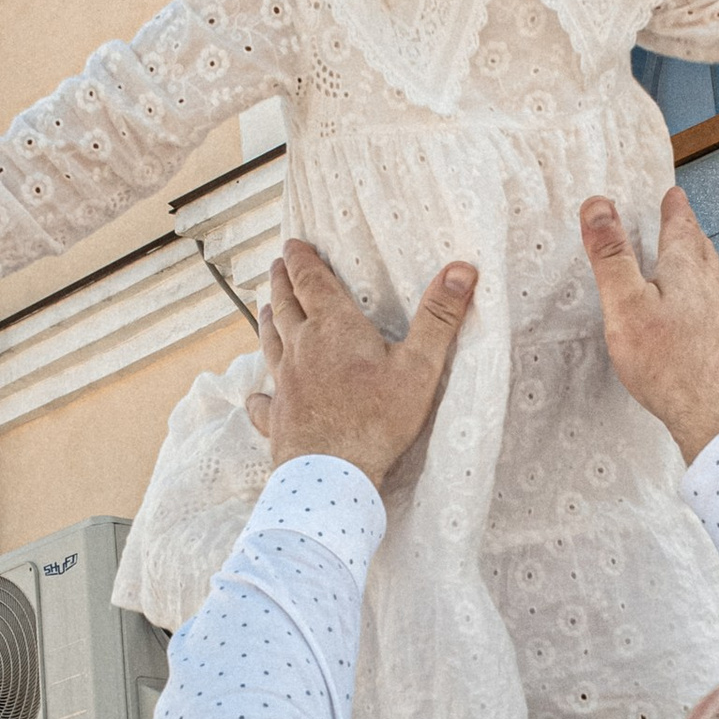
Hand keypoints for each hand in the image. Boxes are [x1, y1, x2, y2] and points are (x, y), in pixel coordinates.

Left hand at [245, 243, 475, 490]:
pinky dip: (259, 395)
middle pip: (285, 306)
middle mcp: (302, 348)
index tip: (294, 244)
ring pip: (271, 344)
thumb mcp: (419, 366)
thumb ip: (439, 318)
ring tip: (266, 310)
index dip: (303, 260)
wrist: (333, 474)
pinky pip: (264, 403)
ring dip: (268, 323)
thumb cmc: (377, 420)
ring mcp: (286, 384)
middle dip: (282, 283)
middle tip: (278, 266)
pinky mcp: (278, 418)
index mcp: (334, 328)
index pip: (312, 282)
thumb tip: (462, 268)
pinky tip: (255, 396)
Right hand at [580, 189, 718, 467]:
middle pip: (700, 252)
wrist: (713, 414)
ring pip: (709, 281)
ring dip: (697, 265)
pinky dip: (700, 300)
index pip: (680, 229)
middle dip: (689, 233)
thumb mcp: (626, 304)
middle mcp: (709, 290)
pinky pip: (710, 312)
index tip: (673, 194)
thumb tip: (599, 207)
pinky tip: (694, 318)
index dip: (674, 209)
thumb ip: (612, 257)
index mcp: (685, 272)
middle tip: (683, 220)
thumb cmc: (667, 363)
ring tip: (690, 261)